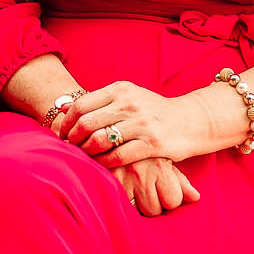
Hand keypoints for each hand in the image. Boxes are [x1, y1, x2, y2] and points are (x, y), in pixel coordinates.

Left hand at [63, 80, 226, 167]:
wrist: (192, 121)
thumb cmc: (154, 111)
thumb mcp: (128, 97)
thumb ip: (99, 101)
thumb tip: (61, 106)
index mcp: (121, 89)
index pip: (81, 105)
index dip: (67, 122)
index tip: (63, 133)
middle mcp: (130, 104)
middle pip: (86, 123)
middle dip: (72, 138)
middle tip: (70, 148)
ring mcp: (142, 123)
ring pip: (99, 140)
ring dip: (86, 151)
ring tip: (83, 156)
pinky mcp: (153, 143)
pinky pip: (118, 156)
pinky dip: (104, 162)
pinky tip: (101, 164)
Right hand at [110, 157, 200, 216]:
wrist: (109, 134)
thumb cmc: (142, 150)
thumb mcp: (163, 160)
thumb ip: (179, 180)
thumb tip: (195, 197)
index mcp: (159, 166)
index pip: (173, 200)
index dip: (168, 198)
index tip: (161, 189)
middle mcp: (140, 174)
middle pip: (154, 209)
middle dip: (152, 204)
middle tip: (146, 190)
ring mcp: (121, 179)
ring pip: (137, 211)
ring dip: (136, 205)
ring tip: (133, 190)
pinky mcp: (105, 182)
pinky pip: (118, 205)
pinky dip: (121, 202)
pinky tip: (121, 191)